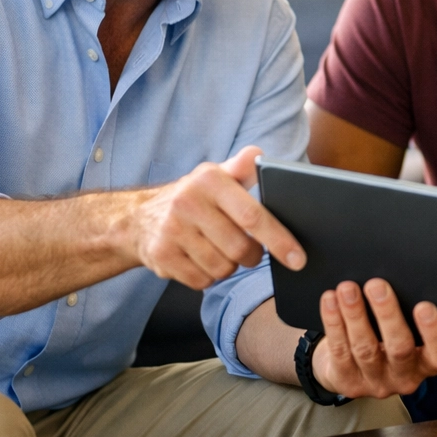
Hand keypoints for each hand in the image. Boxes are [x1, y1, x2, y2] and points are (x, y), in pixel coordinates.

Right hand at [130, 146, 305, 288]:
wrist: (139, 220)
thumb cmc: (193, 198)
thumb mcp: (216, 176)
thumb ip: (242, 167)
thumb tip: (260, 156)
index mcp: (209, 179)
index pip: (252, 216)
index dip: (279, 240)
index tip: (297, 258)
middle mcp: (188, 202)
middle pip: (240, 249)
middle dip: (252, 256)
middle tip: (250, 251)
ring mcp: (172, 231)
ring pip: (222, 268)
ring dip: (229, 267)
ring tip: (219, 250)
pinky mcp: (161, 255)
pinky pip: (202, 281)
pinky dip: (208, 277)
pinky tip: (200, 260)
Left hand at [311, 278, 436, 398]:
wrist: (353, 368)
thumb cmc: (389, 337)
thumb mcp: (408, 329)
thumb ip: (410, 309)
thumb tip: (401, 273)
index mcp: (428, 362)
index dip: (435, 332)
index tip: (424, 306)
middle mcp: (406, 377)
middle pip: (399, 348)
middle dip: (387, 314)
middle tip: (376, 284)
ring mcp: (376, 382)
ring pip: (365, 348)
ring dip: (355, 315)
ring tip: (348, 289)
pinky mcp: (348, 382)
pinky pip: (340, 351)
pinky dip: (334, 323)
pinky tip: (331, 301)